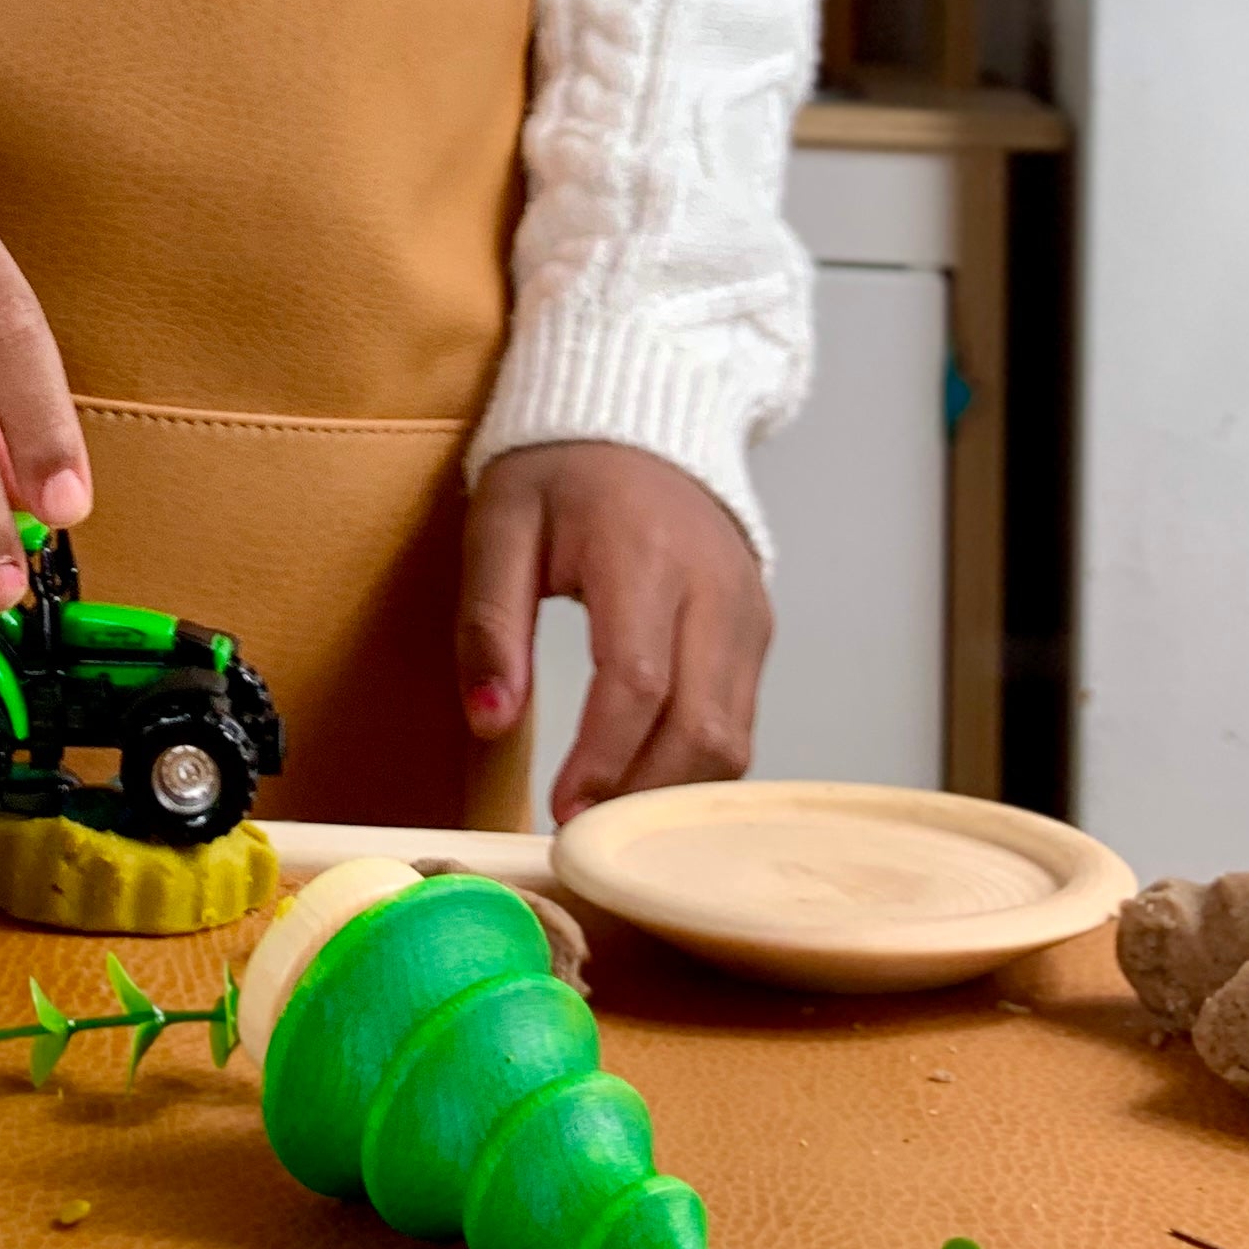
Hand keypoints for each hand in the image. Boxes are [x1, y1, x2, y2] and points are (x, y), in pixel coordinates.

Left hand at [456, 436, 769, 821]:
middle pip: (702, 727)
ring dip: (672, 794)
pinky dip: (697, 766)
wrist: (642, 415)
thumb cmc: (561, 470)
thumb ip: (490, 622)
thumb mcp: (498, 524)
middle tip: (580, 832)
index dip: (603, 760)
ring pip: (734, 738)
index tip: (561, 809)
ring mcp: (749, 613)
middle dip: (641, 795)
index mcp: (644, 553)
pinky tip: (642, 782)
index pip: (639, 682)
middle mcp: (715, 588)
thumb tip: (489, 719)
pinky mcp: (759, 631)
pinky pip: (741, 721)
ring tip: (607, 819)